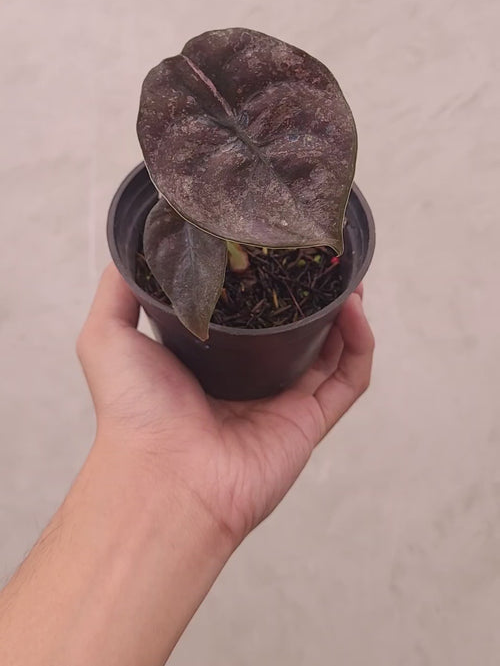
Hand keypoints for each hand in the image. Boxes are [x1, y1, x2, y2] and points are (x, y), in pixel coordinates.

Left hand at [77, 265, 374, 548]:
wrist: (163, 477)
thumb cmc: (133, 410)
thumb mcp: (108, 336)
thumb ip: (118, 290)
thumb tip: (134, 250)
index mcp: (211, 360)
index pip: (250, 313)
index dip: (268, 281)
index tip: (277, 248)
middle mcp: (251, 379)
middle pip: (297, 329)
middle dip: (314, 294)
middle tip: (323, 260)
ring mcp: (284, 401)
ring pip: (331, 350)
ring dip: (345, 312)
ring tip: (349, 276)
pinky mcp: (309, 421)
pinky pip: (349, 379)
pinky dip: (360, 344)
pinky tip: (354, 308)